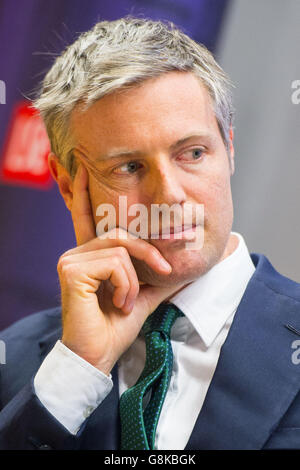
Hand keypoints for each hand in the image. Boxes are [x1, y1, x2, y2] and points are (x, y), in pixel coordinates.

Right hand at [58, 164, 184, 374]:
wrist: (98, 356)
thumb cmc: (115, 327)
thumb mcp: (142, 295)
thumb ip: (156, 278)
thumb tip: (183, 269)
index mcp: (90, 256)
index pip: (85, 217)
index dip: (82, 192)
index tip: (82, 168)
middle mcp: (76, 252)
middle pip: (120, 233)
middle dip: (149, 252)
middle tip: (165, 273)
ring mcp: (71, 259)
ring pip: (121, 250)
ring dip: (134, 280)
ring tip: (125, 302)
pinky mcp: (72, 270)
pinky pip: (115, 264)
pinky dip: (126, 286)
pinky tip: (117, 304)